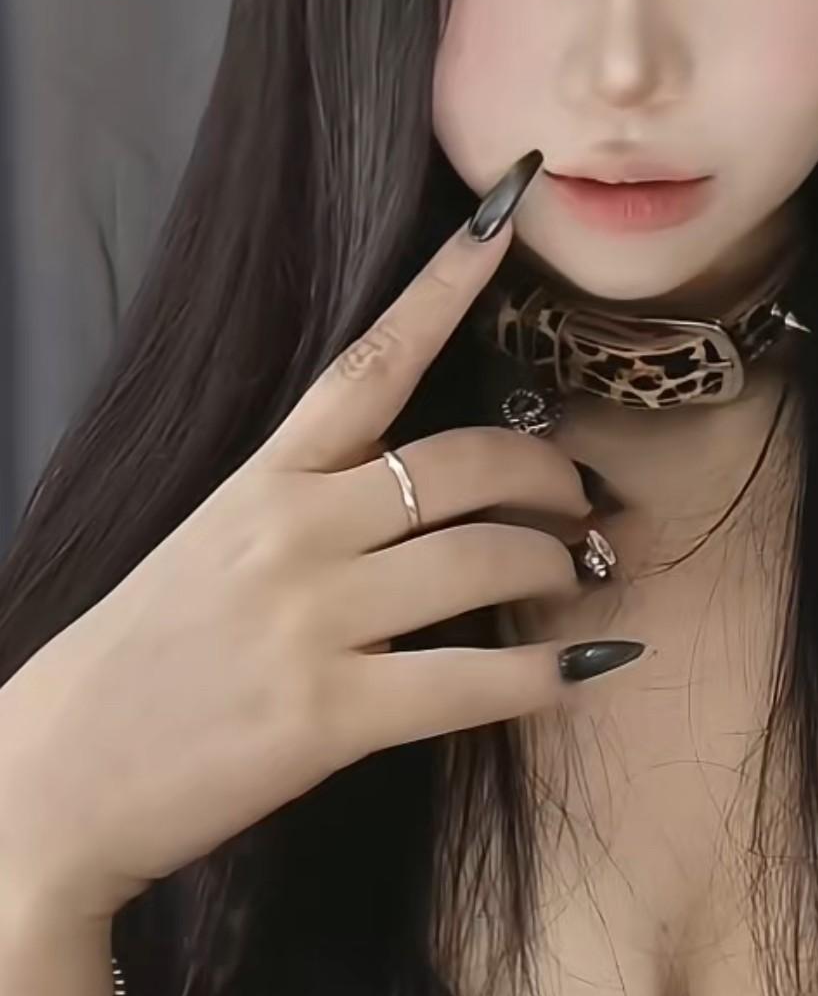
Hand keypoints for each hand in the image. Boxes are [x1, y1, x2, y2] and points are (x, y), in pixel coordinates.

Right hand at [0, 156, 644, 923]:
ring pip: (482, 560)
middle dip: (547, 473)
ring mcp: (313, 620)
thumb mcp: (213, 545)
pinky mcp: (328, 714)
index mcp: (265, 478)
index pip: (371, 359)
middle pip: (463, 464)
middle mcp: (295, 530)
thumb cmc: (141, 658)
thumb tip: (414, 497)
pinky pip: (470, 682)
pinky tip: (582, 674)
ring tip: (575, 578)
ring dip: (554, 565)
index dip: (447, 284)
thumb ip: (305, 508)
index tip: (509, 216)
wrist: (56, 780)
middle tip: (583, 497)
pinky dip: (543, 678)